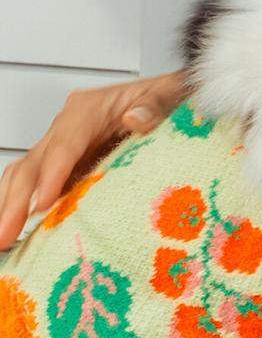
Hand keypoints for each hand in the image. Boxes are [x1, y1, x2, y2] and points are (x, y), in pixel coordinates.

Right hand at [0, 70, 187, 248]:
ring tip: (2, 240)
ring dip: (11, 206)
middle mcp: (68, 127)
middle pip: (34, 163)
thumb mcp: (169, 97)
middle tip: (5, 233)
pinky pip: (39, 185)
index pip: (64, 144)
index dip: (51, 175)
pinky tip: (18, 233)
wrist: (170, 100)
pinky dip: (24, 207)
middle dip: (16, 200)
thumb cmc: (167, 99)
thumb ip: (155, 109)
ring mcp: (64, 147)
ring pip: (26, 175)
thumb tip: (136, 119)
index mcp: (88, 110)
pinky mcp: (68, 166)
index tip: (43, 204)